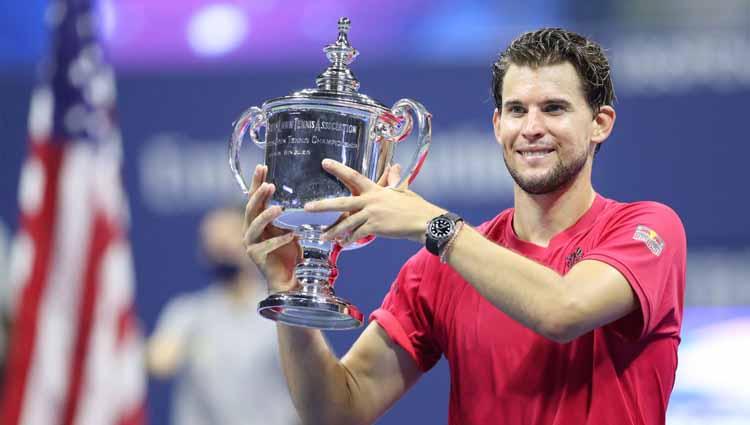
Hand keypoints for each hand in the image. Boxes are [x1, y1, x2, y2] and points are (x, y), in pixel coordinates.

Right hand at [243, 165, 300, 292]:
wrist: (288, 278)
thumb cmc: (289, 251)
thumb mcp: (291, 228)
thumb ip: (291, 214)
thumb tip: (309, 192)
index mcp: (257, 221)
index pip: (255, 197)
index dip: (257, 182)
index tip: (262, 166)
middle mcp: (250, 230)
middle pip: (250, 208)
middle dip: (258, 195)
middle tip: (268, 184)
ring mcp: (250, 244)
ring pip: (254, 226)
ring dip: (265, 216)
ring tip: (278, 208)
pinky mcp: (256, 257)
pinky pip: (266, 246)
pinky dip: (279, 240)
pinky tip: (292, 235)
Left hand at [304, 159, 444, 244]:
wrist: (424, 222)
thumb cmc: (415, 207)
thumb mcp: (403, 191)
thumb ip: (395, 181)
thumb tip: (396, 167)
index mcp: (375, 190)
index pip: (354, 176)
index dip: (338, 169)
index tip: (324, 163)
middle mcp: (371, 200)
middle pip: (341, 202)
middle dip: (323, 205)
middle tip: (307, 207)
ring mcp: (372, 214)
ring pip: (347, 222)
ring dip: (334, 230)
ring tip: (323, 236)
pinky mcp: (375, 227)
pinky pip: (357, 234)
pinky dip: (349, 239)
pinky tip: (343, 244)